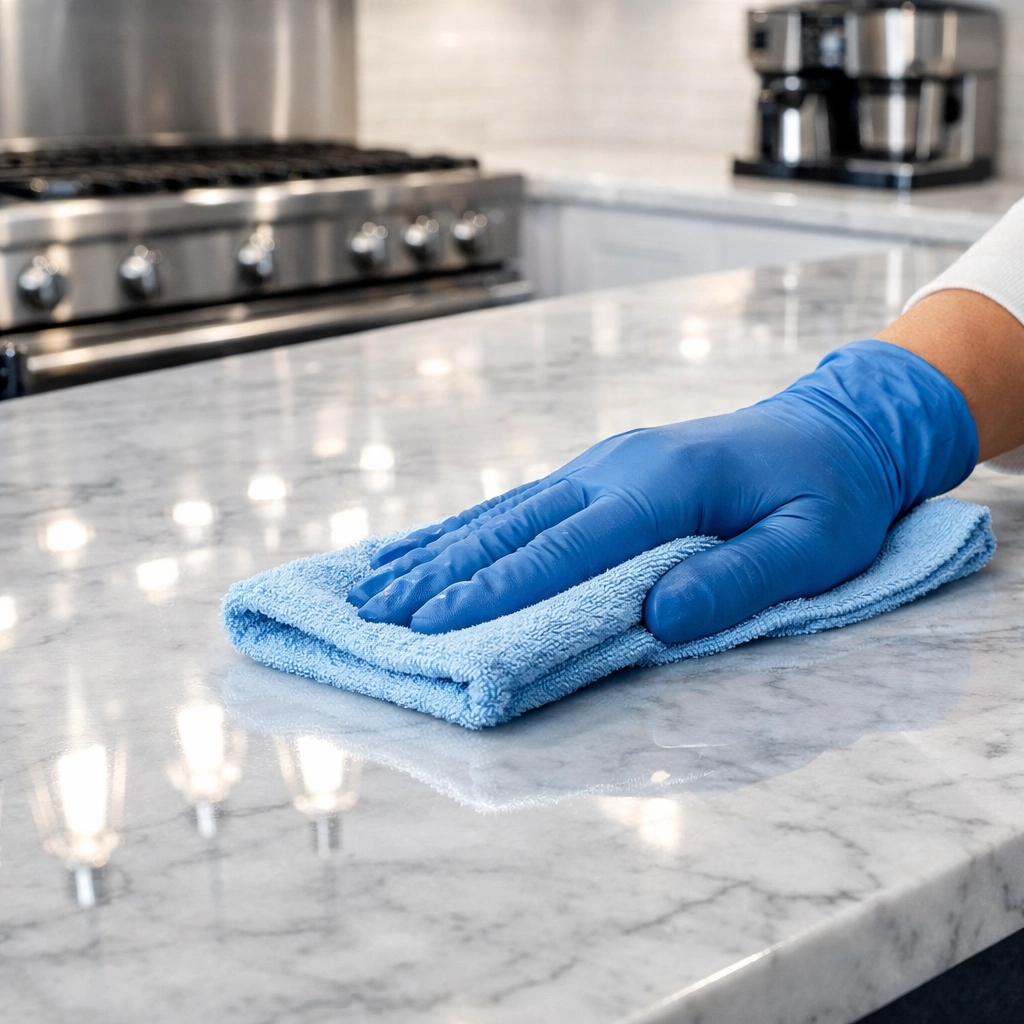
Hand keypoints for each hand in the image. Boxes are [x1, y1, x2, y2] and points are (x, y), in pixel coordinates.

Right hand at [348, 341, 976, 640]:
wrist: (834, 428)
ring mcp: (602, 465)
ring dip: (439, 551)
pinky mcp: (600, 473)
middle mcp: (616, 468)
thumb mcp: (816, 544)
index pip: (565, 547)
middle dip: (442, 573)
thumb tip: (658, 616)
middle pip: (513, 526)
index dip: (496, 589)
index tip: (433, 623)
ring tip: (377, 584)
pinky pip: (522, 504)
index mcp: (664, 485)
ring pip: (505, 512)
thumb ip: (739, 579)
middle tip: (375, 612)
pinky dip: (468, 529)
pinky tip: (430, 548)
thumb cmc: (829, 495)